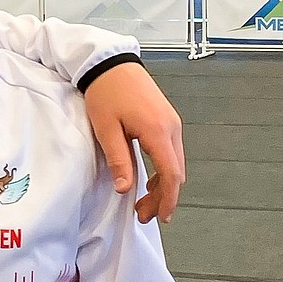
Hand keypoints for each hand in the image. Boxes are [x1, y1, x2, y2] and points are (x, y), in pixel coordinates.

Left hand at [83, 63, 185, 224]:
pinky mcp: (167, 120)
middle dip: (163, 197)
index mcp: (157, 132)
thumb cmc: (106, 94)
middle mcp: (172, 128)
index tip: (161, 217)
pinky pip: (170, 152)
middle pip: (176, 172)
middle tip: (143, 215)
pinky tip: (149, 181)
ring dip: (163, 185)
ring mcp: (172, 123)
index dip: (167, 199)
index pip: (171, 175)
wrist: (112, 64)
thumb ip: (119, 160)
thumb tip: (125, 188)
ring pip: (174, 163)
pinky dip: (163, 170)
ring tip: (144, 203)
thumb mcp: (106, 130)